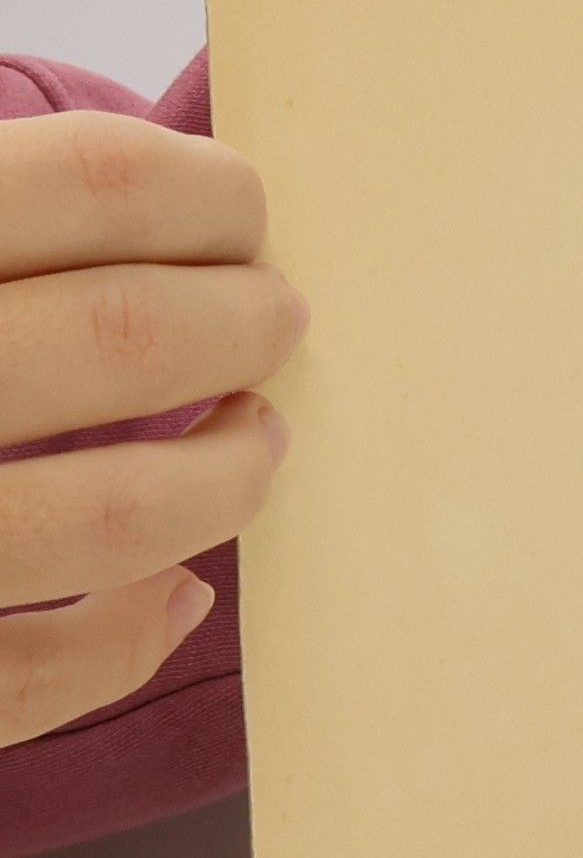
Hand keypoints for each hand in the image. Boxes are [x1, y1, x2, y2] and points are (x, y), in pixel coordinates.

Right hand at [0, 112, 304, 747]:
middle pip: (122, 336)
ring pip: (111, 517)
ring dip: (222, 480)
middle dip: (240, 325)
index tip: (250, 211)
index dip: (204, 195)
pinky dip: (128, 637)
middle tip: (280, 317)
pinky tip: (181, 591)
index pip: (88, 181)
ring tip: (261, 444)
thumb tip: (185, 192)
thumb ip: (5, 216)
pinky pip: (36, 675)